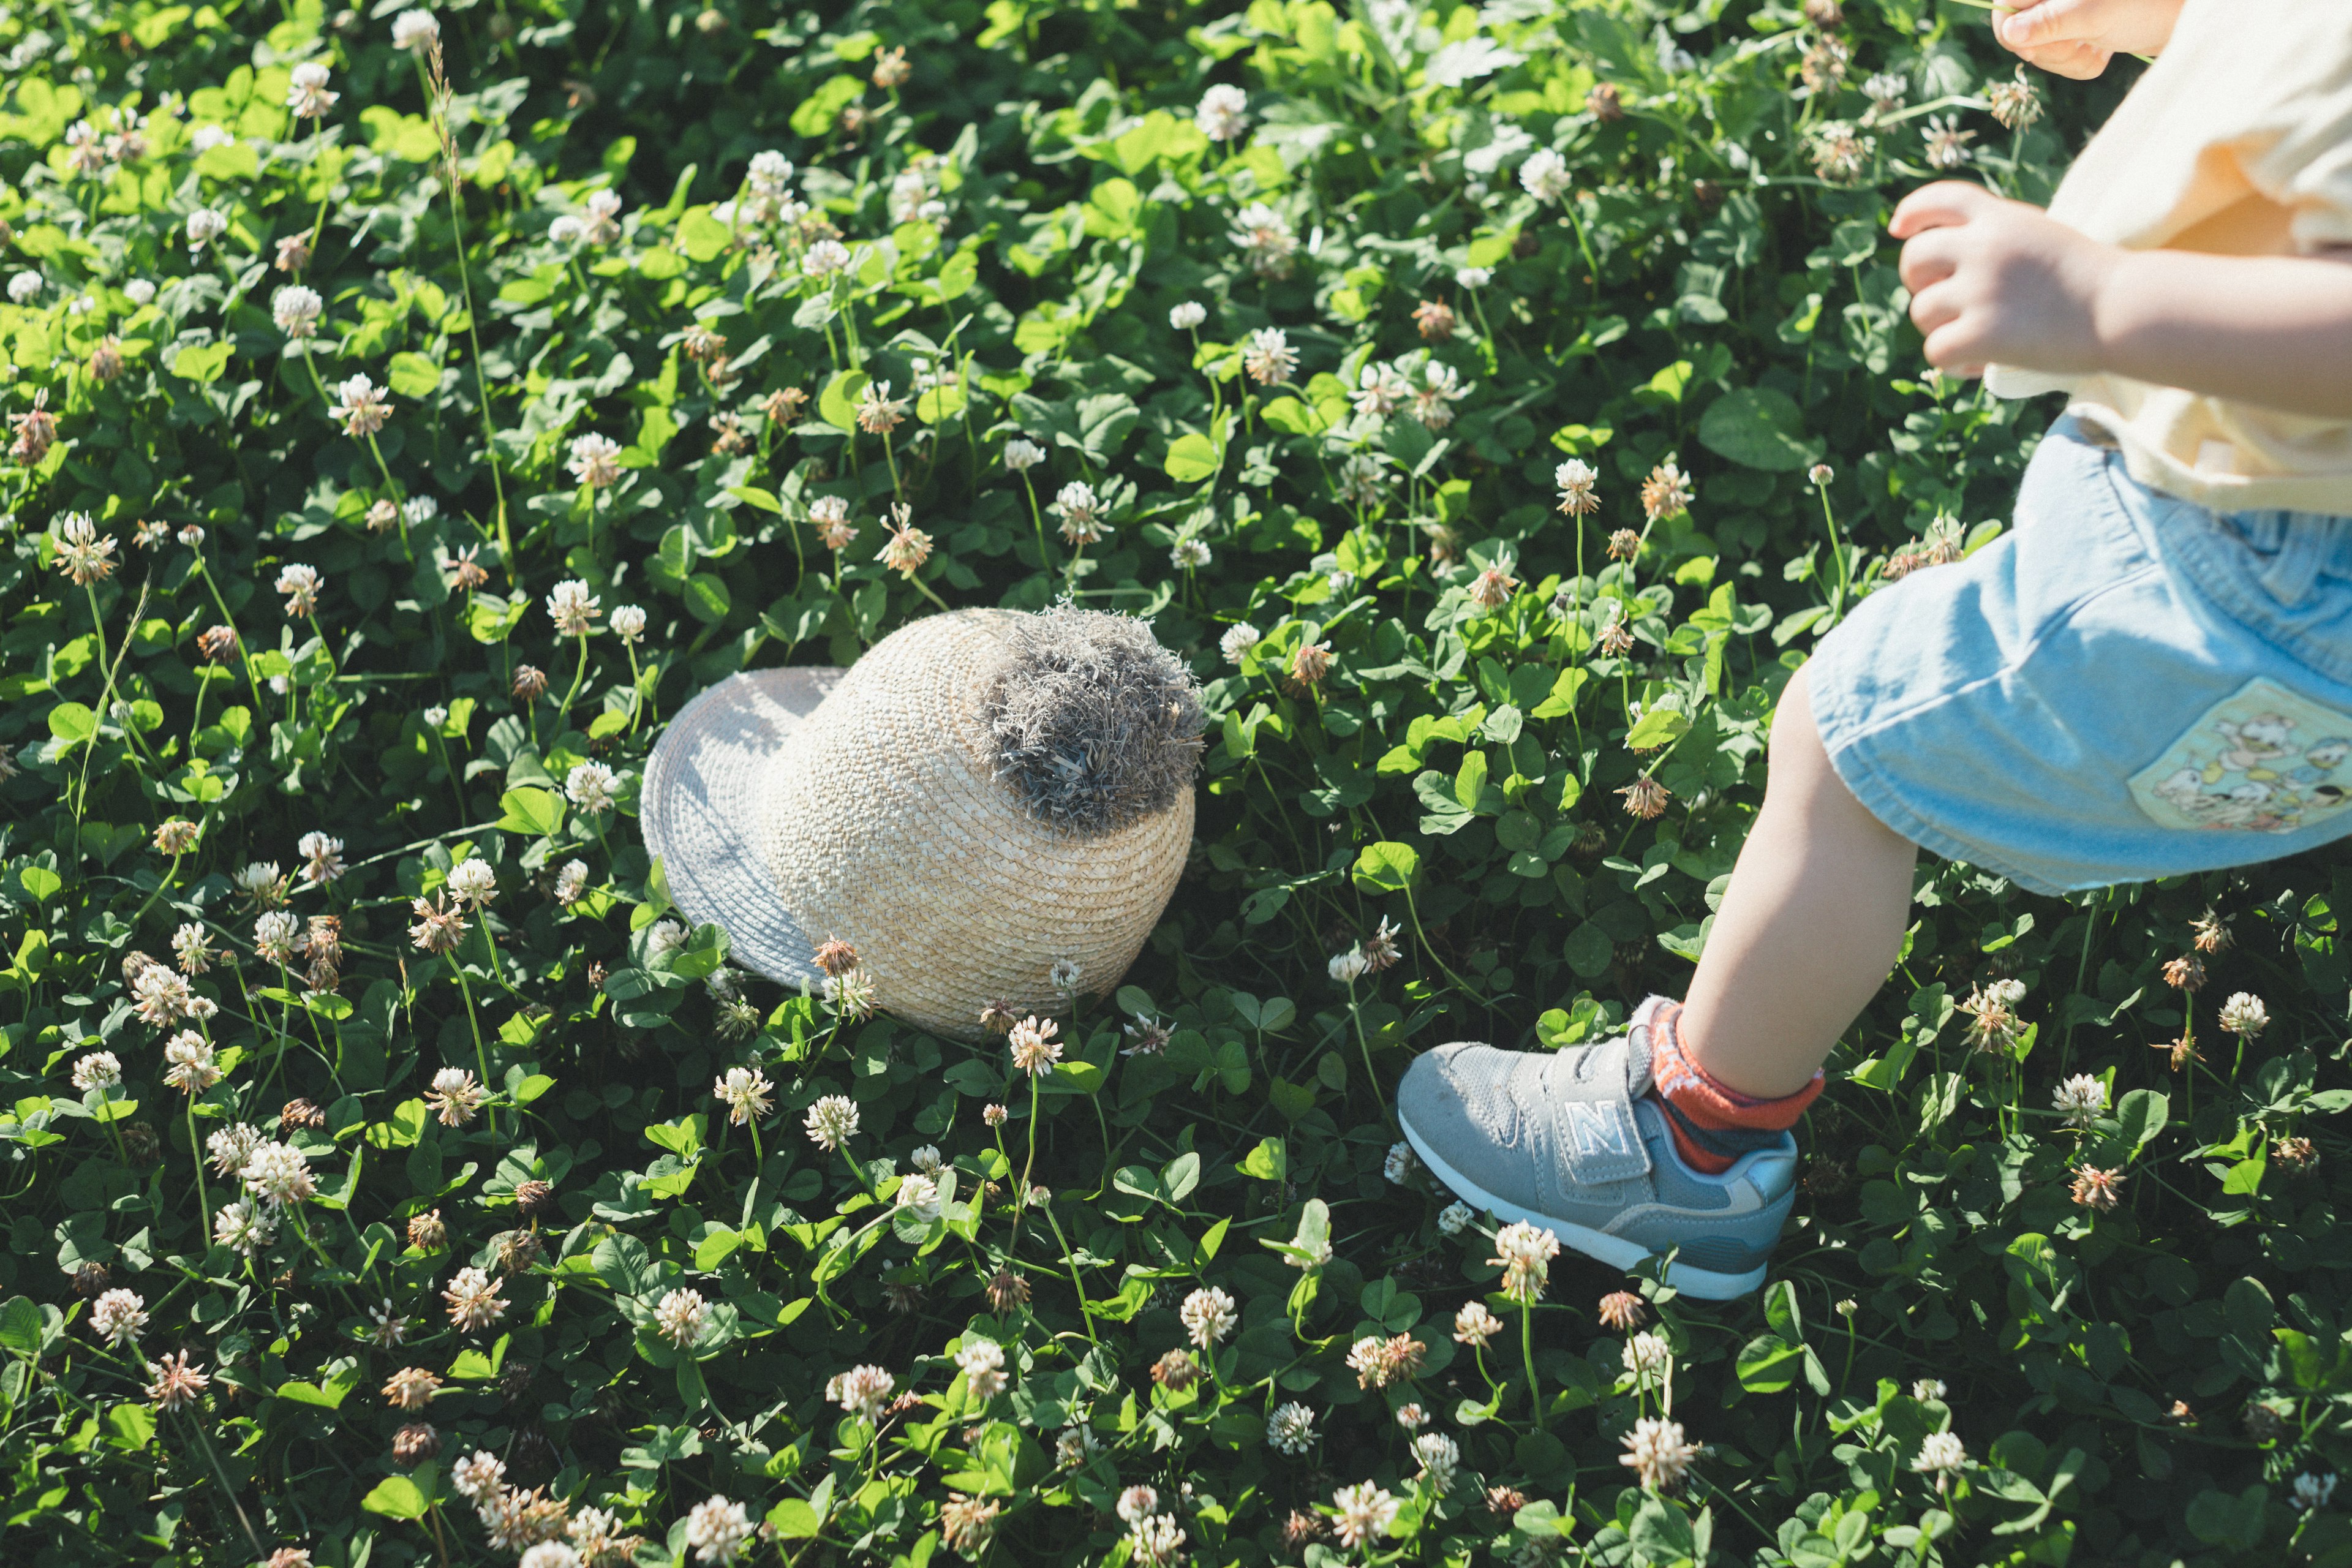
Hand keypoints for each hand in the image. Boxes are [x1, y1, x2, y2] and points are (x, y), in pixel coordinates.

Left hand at [1890, 182, 2119, 377]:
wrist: (2123, 309)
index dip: (1912, 212)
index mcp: (2001, 218)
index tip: (1900, 229)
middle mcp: (1982, 247)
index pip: (1941, 200)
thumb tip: (1940, 268)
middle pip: (1914, 258)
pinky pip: (1935, 351)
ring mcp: (1978, 289)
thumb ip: (1997, 240)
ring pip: (1921, 310)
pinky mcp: (1979, 333)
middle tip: (1945, 300)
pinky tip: (1979, 363)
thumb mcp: (2041, 238)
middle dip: (1918, 281)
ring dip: (1942, 327)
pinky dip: (1953, 364)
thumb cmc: (2090, 282)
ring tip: (1980, 335)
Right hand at [1992, 0, 2185, 78]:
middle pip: (2020, 35)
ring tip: (2100, 48)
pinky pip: (2062, 58)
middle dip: (2052, 50)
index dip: (2018, 36)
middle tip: (2085, 43)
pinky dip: (2081, 63)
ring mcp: (2065, 12)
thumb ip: (2049, 22)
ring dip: (2070, 59)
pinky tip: (2104, 52)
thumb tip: (2010, 32)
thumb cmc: (2147, 5)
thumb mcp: (2094, 15)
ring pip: (2041, 50)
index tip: (2042, 47)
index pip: (2005, 10)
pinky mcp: (2079, 30)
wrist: (2186, 14)